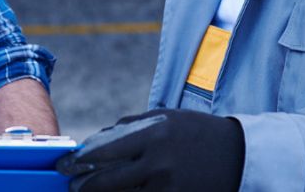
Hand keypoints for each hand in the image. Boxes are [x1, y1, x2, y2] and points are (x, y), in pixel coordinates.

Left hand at [56, 109, 244, 191]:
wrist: (239, 156)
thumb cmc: (196, 133)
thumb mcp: (165, 118)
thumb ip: (129, 127)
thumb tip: (94, 142)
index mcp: (153, 134)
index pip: (103, 151)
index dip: (78, 161)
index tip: (65, 165)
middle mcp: (158, 162)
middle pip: (106, 182)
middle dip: (83, 186)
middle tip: (73, 186)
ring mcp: (168, 187)